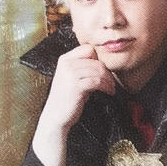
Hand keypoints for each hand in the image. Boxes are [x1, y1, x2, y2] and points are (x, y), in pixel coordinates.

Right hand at [32, 45, 116, 165]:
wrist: (55, 117)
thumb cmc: (67, 99)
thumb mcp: (74, 78)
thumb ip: (85, 68)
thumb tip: (104, 63)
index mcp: (65, 59)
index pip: (88, 49)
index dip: (99, 59)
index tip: (103, 71)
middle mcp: (66, 64)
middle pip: (96, 60)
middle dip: (107, 72)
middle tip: (111, 83)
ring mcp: (70, 74)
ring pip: (99, 70)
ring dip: (109, 80)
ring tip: (110, 89)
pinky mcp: (76, 85)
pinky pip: (97, 81)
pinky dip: (106, 87)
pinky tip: (108, 92)